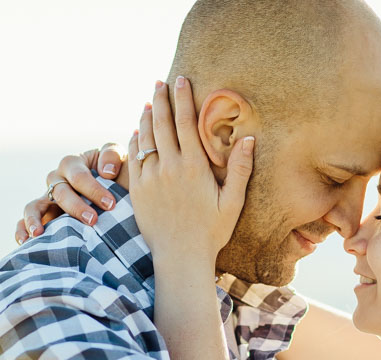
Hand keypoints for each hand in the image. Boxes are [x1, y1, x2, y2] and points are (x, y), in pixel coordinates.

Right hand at [15, 144, 124, 243]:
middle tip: (92, 220)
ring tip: (39, 234)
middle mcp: (56, 180)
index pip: (78, 175)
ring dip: (35, 219)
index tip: (111, 204)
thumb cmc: (119, 179)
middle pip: (59, 192)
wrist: (119, 199)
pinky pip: (24, 222)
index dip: (93, 189)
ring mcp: (47, 200)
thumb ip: (113, 156)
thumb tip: (106, 172)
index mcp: (73, 164)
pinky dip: (22, 231)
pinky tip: (26, 243)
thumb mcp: (121, 162)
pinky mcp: (43, 218)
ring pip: (34, 207)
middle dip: (75, 206)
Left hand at [128, 77, 253, 268]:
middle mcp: (169, 169)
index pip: (186, 123)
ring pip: (145, 138)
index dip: (183, 99)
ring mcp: (150, 179)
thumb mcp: (232, 202)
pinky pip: (133, 158)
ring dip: (147, 117)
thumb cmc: (211, 232)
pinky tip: (137, 132)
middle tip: (160, 82)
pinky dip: (135, 141)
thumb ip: (239, 170)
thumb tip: (248, 140)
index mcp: (194, 168)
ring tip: (149, 102)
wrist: (180, 257)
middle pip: (162, 124)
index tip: (180, 81)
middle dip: (161, 100)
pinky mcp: (137, 190)